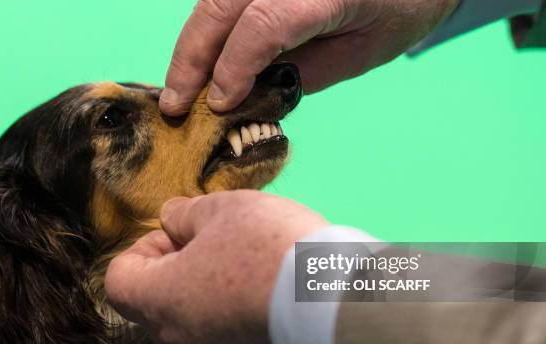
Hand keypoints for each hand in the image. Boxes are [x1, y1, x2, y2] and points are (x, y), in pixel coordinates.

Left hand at [104, 190, 327, 343]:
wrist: (332, 304)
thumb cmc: (267, 251)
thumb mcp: (222, 211)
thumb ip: (185, 212)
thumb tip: (171, 219)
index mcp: (159, 300)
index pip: (120, 279)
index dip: (142, 248)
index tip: (179, 233)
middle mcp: (177, 338)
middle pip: (155, 298)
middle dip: (177, 262)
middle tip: (215, 237)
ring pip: (188, 314)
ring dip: (204, 283)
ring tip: (244, 257)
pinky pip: (219, 329)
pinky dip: (228, 305)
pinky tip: (262, 282)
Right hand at [159, 0, 458, 115]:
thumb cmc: (396, 12)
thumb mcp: (357, 55)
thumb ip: (301, 75)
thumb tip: (245, 98)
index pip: (263, 25)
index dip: (233, 68)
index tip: (219, 106)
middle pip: (221, 7)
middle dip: (190, 59)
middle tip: (174, 106)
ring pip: (212, 0)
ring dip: (190, 46)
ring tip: (178, 89)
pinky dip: (204, 30)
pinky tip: (198, 60)